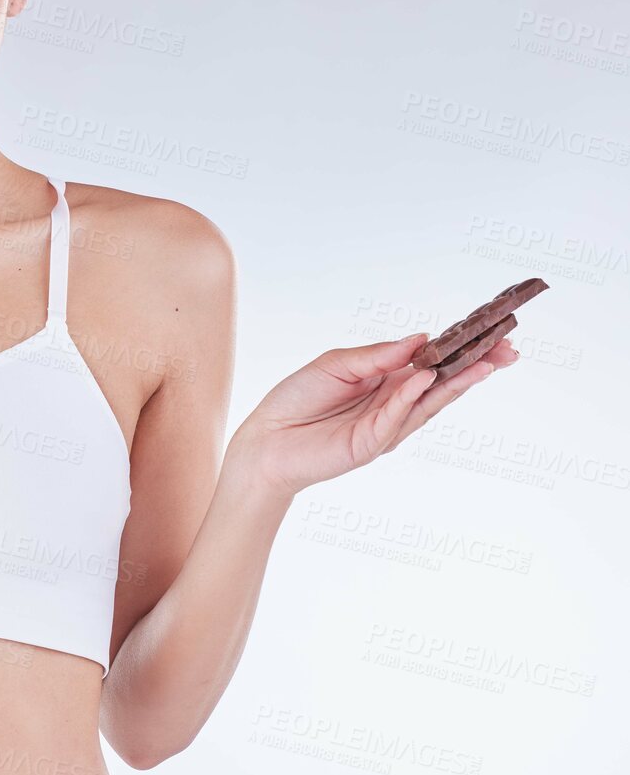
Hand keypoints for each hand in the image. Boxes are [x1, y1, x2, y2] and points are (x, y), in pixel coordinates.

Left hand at [230, 331, 519, 496]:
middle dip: (477, 366)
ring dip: (459, 383)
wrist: (266, 438)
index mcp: (388, 379)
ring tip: (487, 363)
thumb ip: (377, 355)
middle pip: (444, 383)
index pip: (432, 362)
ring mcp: (387, 425)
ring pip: (430, 402)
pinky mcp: (372, 443)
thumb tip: (420, 339)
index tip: (493, 332)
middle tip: (510, 350)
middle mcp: (394, 403)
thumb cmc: (298, 398)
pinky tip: (426, 379)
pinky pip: (396, 417)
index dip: (461, 348)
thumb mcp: (336, 364)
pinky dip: (411, 397)